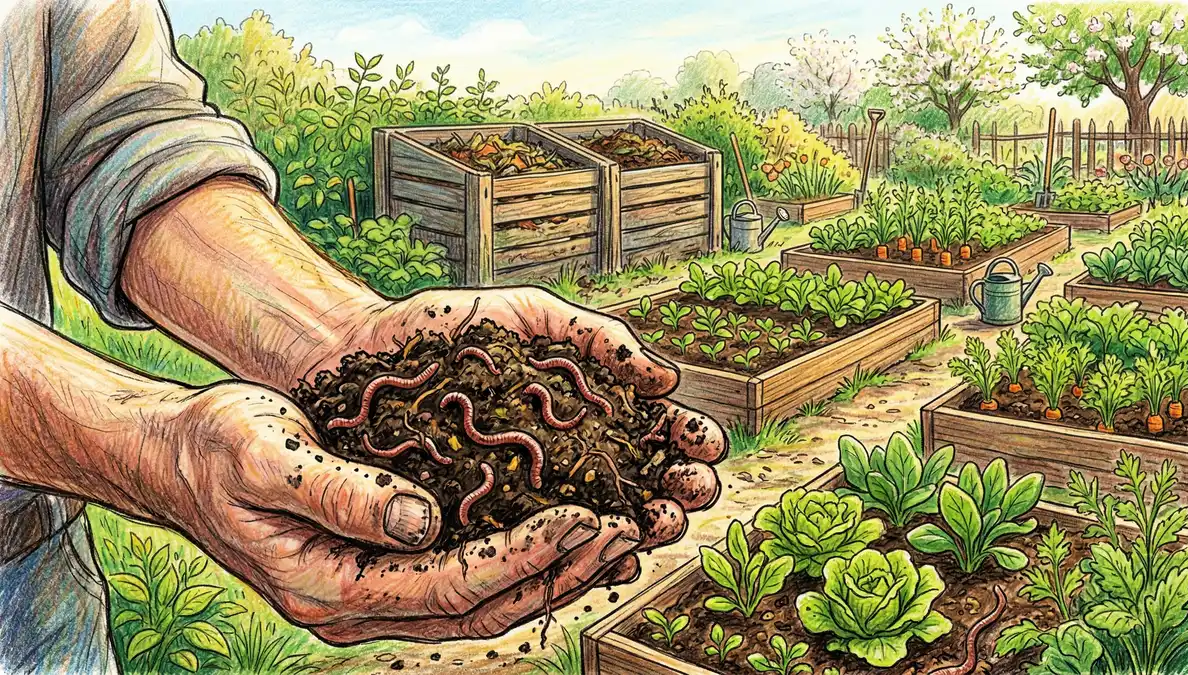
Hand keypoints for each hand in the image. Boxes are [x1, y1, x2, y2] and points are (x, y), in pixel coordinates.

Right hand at [159, 382, 645, 642]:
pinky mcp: (383, 572)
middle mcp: (358, 606)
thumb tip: (421, 522)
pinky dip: (521, 561)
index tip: (585, 518)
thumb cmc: (216, 449)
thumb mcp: (268, 458)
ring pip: (481, 604)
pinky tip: (562, 534)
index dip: (525, 554)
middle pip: (481, 608)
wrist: (178, 459)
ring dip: (551, 573)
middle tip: (624, 531)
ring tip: (615, 537)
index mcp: (330, 587)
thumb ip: (342, 494)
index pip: (451, 584)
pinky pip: (466, 581)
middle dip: (558, 572)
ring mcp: (373, 596)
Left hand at [298, 286, 726, 545]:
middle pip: (639, 484)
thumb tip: (665, 379)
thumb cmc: (449, 329)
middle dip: (677, 491)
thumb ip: (595, 336)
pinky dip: (576, 560)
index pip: (654, 432)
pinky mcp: (484, 524)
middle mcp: (566, 458)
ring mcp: (527, 495)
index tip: (706, 444)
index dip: (687, 441)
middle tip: (691, 491)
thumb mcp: (529, 316)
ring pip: (598, 524)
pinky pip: (535, 549)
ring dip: (640, 531)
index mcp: (587, 410)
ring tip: (658, 524)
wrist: (355, 351)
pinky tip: (602, 560)